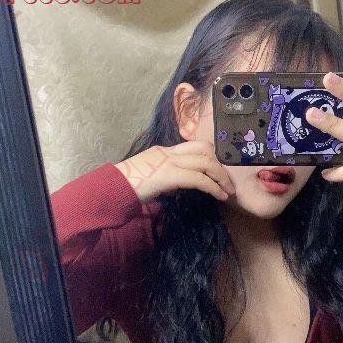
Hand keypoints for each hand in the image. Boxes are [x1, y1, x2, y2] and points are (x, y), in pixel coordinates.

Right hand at [115, 140, 235, 203]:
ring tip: (228, 191)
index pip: (195, 146)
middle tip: (229, 182)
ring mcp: (170, 161)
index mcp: (165, 150)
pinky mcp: (170, 174)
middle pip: (205, 149)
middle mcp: (169, 152)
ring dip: (221, 177)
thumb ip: (169, 177)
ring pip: (206, 162)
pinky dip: (213, 187)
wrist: (113, 187)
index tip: (220, 171)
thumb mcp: (153, 177)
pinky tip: (219, 195)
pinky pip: (199, 178)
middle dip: (221, 165)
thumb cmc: (128, 186)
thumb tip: (182, 185)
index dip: (212, 156)